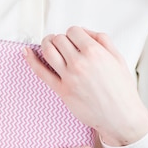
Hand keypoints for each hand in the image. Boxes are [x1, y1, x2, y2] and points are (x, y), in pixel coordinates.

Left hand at [24, 26, 147, 145]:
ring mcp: (69, 77)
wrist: (120, 117)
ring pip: (48, 51)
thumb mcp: (118, 58)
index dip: (73, 34)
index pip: (73, 31)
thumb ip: (102, 41)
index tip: (74, 39)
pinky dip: (31, 60)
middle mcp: (80, 63)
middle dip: (60, 39)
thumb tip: (85, 32)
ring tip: (49, 44)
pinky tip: (26, 52)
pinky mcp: (62, 91)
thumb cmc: (121, 90)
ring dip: (46, 44)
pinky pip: (41, 72)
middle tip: (62, 44)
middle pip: (59, 39)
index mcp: (95, 52)